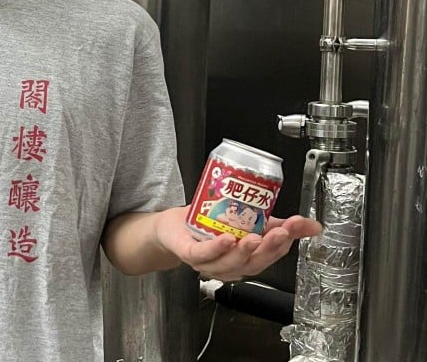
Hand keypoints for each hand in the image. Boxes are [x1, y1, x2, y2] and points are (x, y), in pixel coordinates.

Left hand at [156, 206, 321, 280]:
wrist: (173, 227)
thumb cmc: (209, 227)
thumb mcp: (249, 221)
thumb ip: (282, 224)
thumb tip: (313, 225)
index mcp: (247, 259)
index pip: (271, 255)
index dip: (286, 242)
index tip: (296, 226)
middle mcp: (231, 265)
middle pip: (254, 263)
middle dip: (269, 248)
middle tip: (280, 233)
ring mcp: (210, 262)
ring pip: (231, 263)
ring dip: (244, 252)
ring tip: (253, 238)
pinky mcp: (190, 253)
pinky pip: (204, 255)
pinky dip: (216, 249)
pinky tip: (226, 240)